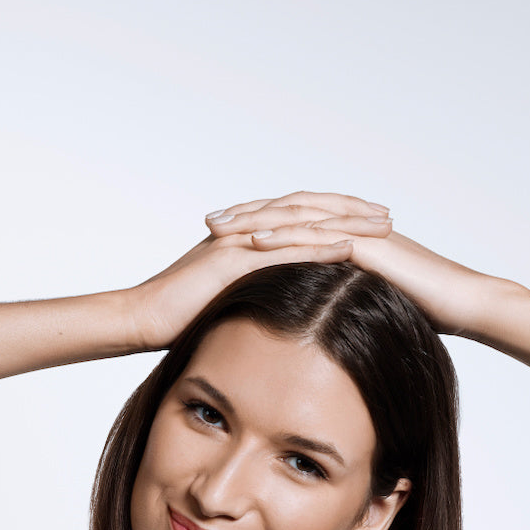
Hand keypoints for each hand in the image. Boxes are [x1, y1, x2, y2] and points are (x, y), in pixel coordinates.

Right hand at [131, 192, 390, 349]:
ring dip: (345, 224)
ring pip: (302, 225)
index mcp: (248, 238)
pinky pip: (282, 249)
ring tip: (381, 228)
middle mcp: (248, 231)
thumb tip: (277, 307)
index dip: (337, 219)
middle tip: (388, 215)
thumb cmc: (178, 317)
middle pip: (309, 213)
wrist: (140, 317)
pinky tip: (347, 248)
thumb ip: (251, 293)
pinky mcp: (232, 259)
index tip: (372, 224)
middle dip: (351, 212)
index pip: (302, 220)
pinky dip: (317, 247)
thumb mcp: (226, 301)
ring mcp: (240, 241)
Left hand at [204, 192, 505, 336]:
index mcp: (348, 236)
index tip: (223, 235)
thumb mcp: (374, 303)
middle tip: (209, 221)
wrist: (466, 302)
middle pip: (288, 211)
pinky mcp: (367, 241)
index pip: (295, 223)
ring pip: (297, 216)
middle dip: (247, 214)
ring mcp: (358, 229)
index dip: (259, 226)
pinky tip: (255, 242)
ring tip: (219, 226)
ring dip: (255, 218)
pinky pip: (318, 234)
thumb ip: (347, 301)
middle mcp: (349, 225)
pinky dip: (284, 235)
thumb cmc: (427, 309)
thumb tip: (323, 320)